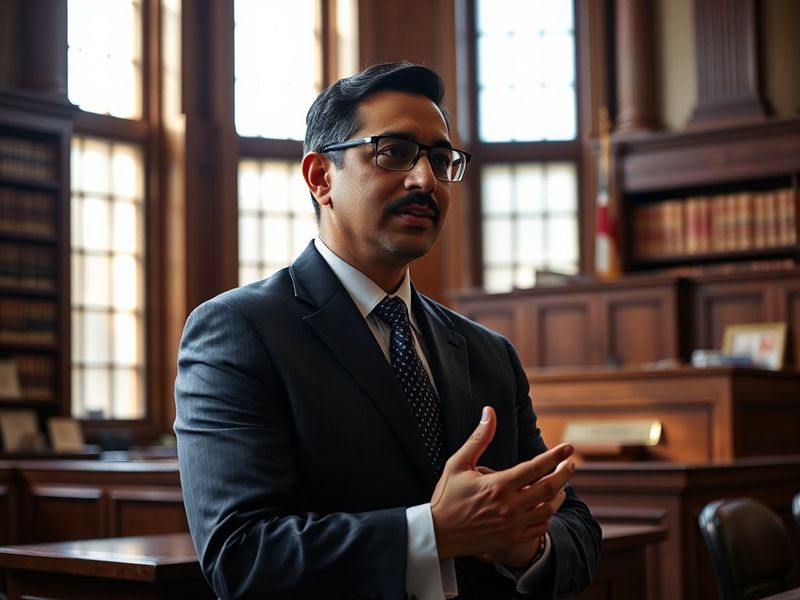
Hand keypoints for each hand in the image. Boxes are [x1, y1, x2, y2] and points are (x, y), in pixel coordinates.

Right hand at [430, 406, 574, 560]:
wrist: (438, 533)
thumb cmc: (447, 496)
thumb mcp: (459, 463)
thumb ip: (479, 438)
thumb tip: (489, 412)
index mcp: (498, 485)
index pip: (536, 467)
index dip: (555, 455)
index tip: (568, 447)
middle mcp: (509, 506)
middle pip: (549, 487)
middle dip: (565, 473)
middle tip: (571, 463)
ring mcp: (512, 525)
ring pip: (549, 509)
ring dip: (559, 495)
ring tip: (561, 484)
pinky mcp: (511, 539)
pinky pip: (540, 528)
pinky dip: (548, 515)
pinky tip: (547, 506)